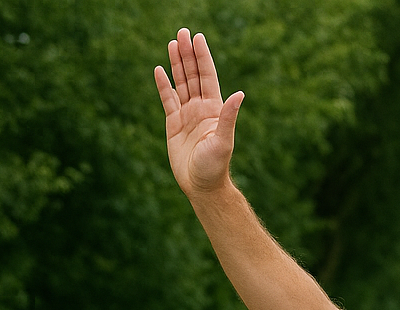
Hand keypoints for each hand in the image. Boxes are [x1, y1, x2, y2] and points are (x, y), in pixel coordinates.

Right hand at [154, 28, 243, 197]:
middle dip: (188, 55)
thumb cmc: (215, 166)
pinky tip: (160, 70)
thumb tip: (240, 94)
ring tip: (172, 43)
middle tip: (182, 33)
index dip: (202, 57)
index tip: (197, 38)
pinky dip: (163, 85)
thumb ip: (228, 117)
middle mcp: (201, 109)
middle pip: (193, 76)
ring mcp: (187, 116)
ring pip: (180, 84)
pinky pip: (167, 100)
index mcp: (214, 110)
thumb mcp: (223, 141)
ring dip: (176, 64)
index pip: (207, 77)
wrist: (202, 186)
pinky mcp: (174, 125)